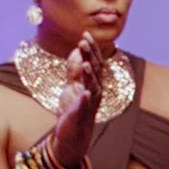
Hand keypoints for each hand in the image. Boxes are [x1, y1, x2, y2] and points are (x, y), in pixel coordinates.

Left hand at [47, 35, 107, 168]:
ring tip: (87, 64)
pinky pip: (85, 106)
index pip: (94, 61)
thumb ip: (75, 69)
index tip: (85, 34)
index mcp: (93, 83)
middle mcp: (95, 92)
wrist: (72, 135)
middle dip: (91, 55)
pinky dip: (86, 99)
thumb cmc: (73, 109)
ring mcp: (90, 104)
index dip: (90, 48)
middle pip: (96, 70)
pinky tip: (85, 92)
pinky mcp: (82, 115)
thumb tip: (76, 50)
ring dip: (91, 75)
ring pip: (94, 86)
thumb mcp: (72, 85)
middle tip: (85, 41)